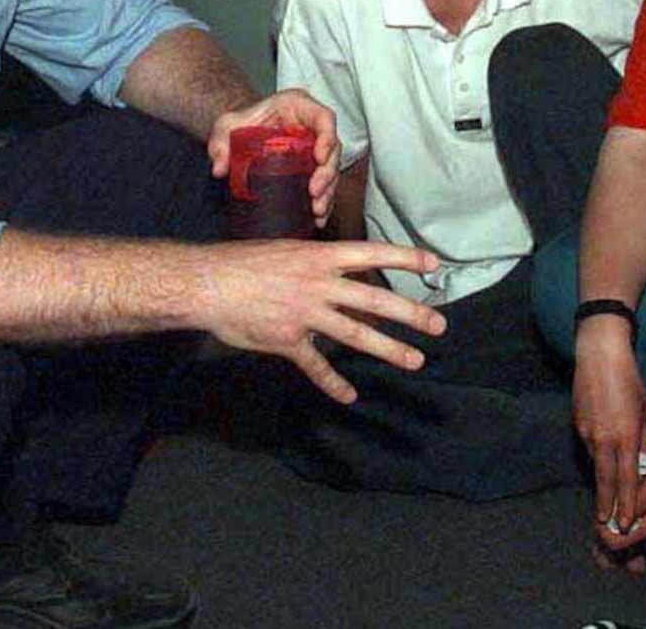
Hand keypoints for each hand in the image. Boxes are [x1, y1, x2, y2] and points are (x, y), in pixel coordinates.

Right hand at [194, 238, 443, 403]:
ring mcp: (304, 314)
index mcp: (317, 256)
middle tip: (438, 326)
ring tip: (415, 360)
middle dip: (410, 314)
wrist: (207, 284)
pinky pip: (316, 366)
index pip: (370, 254)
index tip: (432, 264)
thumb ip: (313, 262)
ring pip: (355, 334)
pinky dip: (334, 383)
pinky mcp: (288, 340)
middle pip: (373, 300)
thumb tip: (334, 269)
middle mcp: (317, 284)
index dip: (403, 258)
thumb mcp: (285, 250)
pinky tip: (350, 396)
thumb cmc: (241, 262)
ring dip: (388, 349)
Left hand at [207, 89, 342, 223]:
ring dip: (328, 191)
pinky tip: (318, 217)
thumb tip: (219, 169)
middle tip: (315, 192)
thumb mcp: (226, 127)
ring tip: (317, 210)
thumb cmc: (240, 122)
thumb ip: (220, 143)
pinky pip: (325, 184)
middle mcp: (311, 126)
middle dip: (327, 173)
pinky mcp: (311, 167)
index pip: (324, 117)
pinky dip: (324, 200)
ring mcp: (314, 148)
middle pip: (333, 148)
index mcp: (298, 106)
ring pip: (332, 169)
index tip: (319, 158)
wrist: (240, 133)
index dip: (327, 137)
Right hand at [573, 314, 645, 540]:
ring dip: (602, 480)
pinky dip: (597, 456)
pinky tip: (602, 459)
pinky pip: (590, 446)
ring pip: (596, 463)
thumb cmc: (628, 380)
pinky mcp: (577, 422)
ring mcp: (588, 431)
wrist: (599, 355)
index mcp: (625, 436)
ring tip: (606, 498)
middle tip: (606, 524)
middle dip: (607, 504)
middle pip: (605, 480)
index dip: (627, 503)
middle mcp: (604, 438)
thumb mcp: (644, 409)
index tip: (625, 522)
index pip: (627, 479)